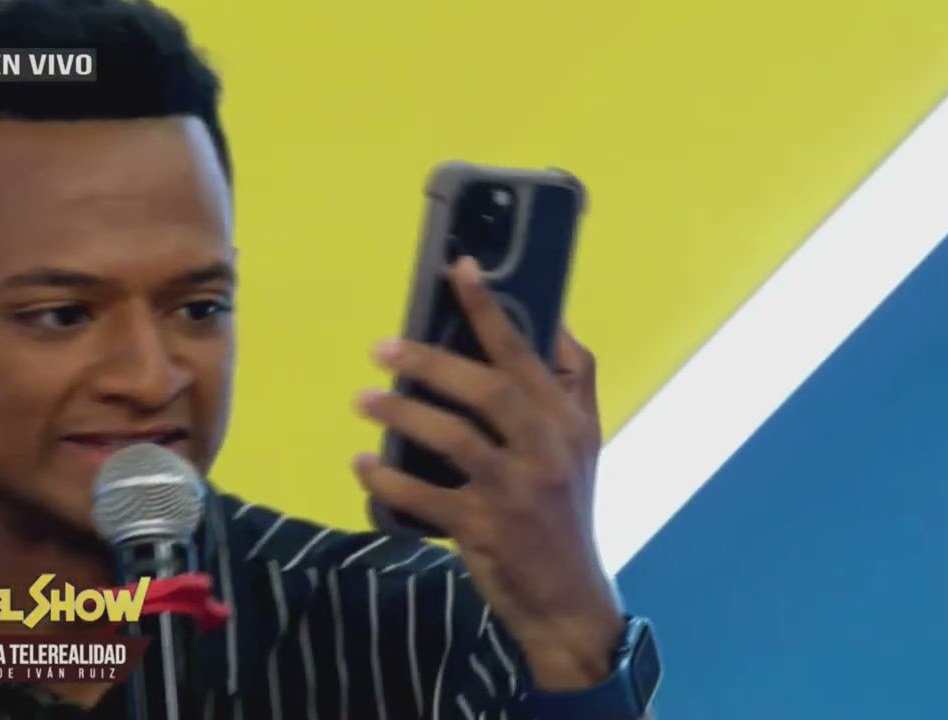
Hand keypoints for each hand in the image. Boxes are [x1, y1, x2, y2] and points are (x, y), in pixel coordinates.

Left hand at [352, 256, 623, 689]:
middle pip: (487, 389)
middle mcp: (548, 449)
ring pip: (453, 438)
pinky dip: (388, 479)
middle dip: (431, 361)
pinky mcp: (486, 528)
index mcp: (569, 420)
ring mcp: (517, 491)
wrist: (569, 599)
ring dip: (402, 414)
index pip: (527, 352)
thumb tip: (552, 319)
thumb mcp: (584, 445)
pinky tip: (363, 464)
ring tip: (364, 401)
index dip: (489, 308)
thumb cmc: (566, 511)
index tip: (457, 268)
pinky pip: (425, 496)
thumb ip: (573, 383)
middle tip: (382, 348)